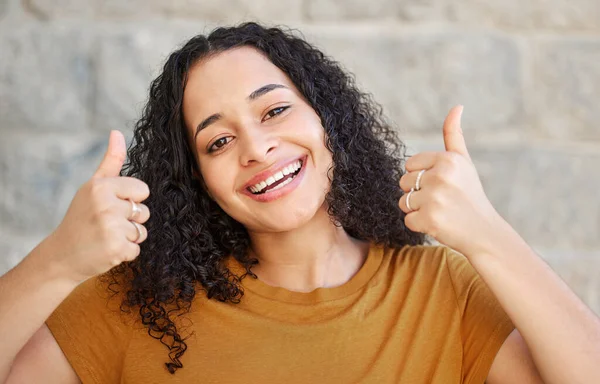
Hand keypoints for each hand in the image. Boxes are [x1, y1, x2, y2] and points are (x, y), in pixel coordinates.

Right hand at [43, 131, 149, 282]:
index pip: (143, 190)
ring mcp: (111, 229)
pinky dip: (124, 253)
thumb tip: (118, 132)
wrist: (61, 256)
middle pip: (144, 212)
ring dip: (128, 237)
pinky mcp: (116, 250)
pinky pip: (137, 249)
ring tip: (106, 237)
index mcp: (101, 187)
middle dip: (130, 220)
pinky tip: (107, 250)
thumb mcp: (92, 186)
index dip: (131, 200)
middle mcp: (106, 206)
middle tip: (106, 224)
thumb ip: (111, 161)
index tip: (112, 205)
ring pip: (142, 231)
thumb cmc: (81, 217)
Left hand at [398, 106, 504, 255]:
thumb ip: (454, 135)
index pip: (409, 165)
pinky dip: (419, 225)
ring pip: (403, 202)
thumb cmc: (470, 195)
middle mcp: (441, 176)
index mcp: (448, 159)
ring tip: (440, 211)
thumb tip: (456, 106)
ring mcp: (435, 198)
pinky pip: (407, 220)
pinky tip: (439, 224)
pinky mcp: (429, 219)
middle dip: (418, 194)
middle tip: (441, 201)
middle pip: (403, 182)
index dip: (421, 178)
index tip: (442, 185)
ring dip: (417, 210)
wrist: (484, 232)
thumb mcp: (464, 162)